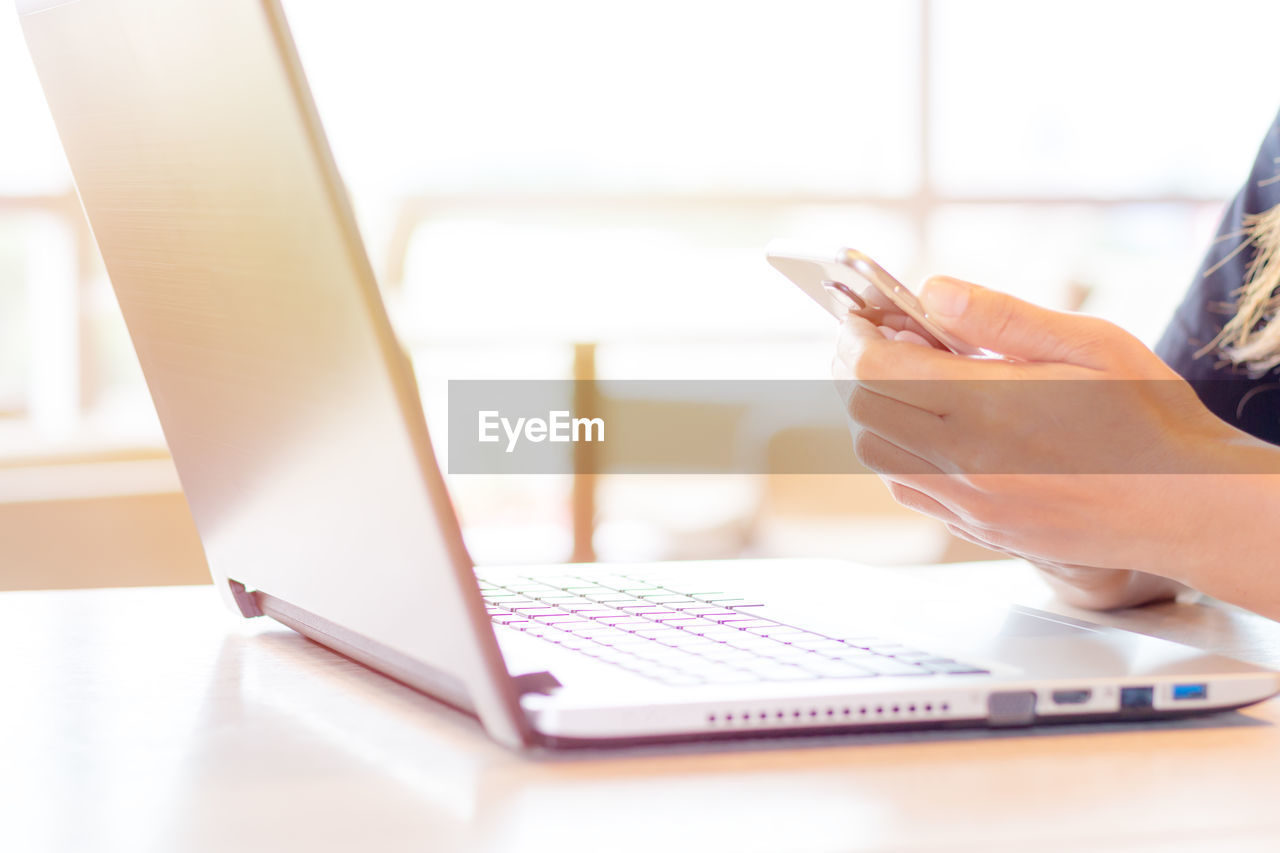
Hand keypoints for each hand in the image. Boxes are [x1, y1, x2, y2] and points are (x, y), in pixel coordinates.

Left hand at [833, 276, 1279, 611]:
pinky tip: (930, 429)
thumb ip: (1001, 319)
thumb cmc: (1147, 418)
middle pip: (863, 412)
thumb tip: (931, 291)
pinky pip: (908, 491)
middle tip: (875, 339)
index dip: (857, 335)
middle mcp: (966, 462)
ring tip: (904, 381)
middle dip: (855, 369)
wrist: (1186, 505)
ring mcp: (969, 503)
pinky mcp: (980, 529)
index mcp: (988, 408)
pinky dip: (897, 455)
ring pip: (876, 457)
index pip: (877, 368)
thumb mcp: (1089, 345)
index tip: (862, 315)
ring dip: (872, 413)